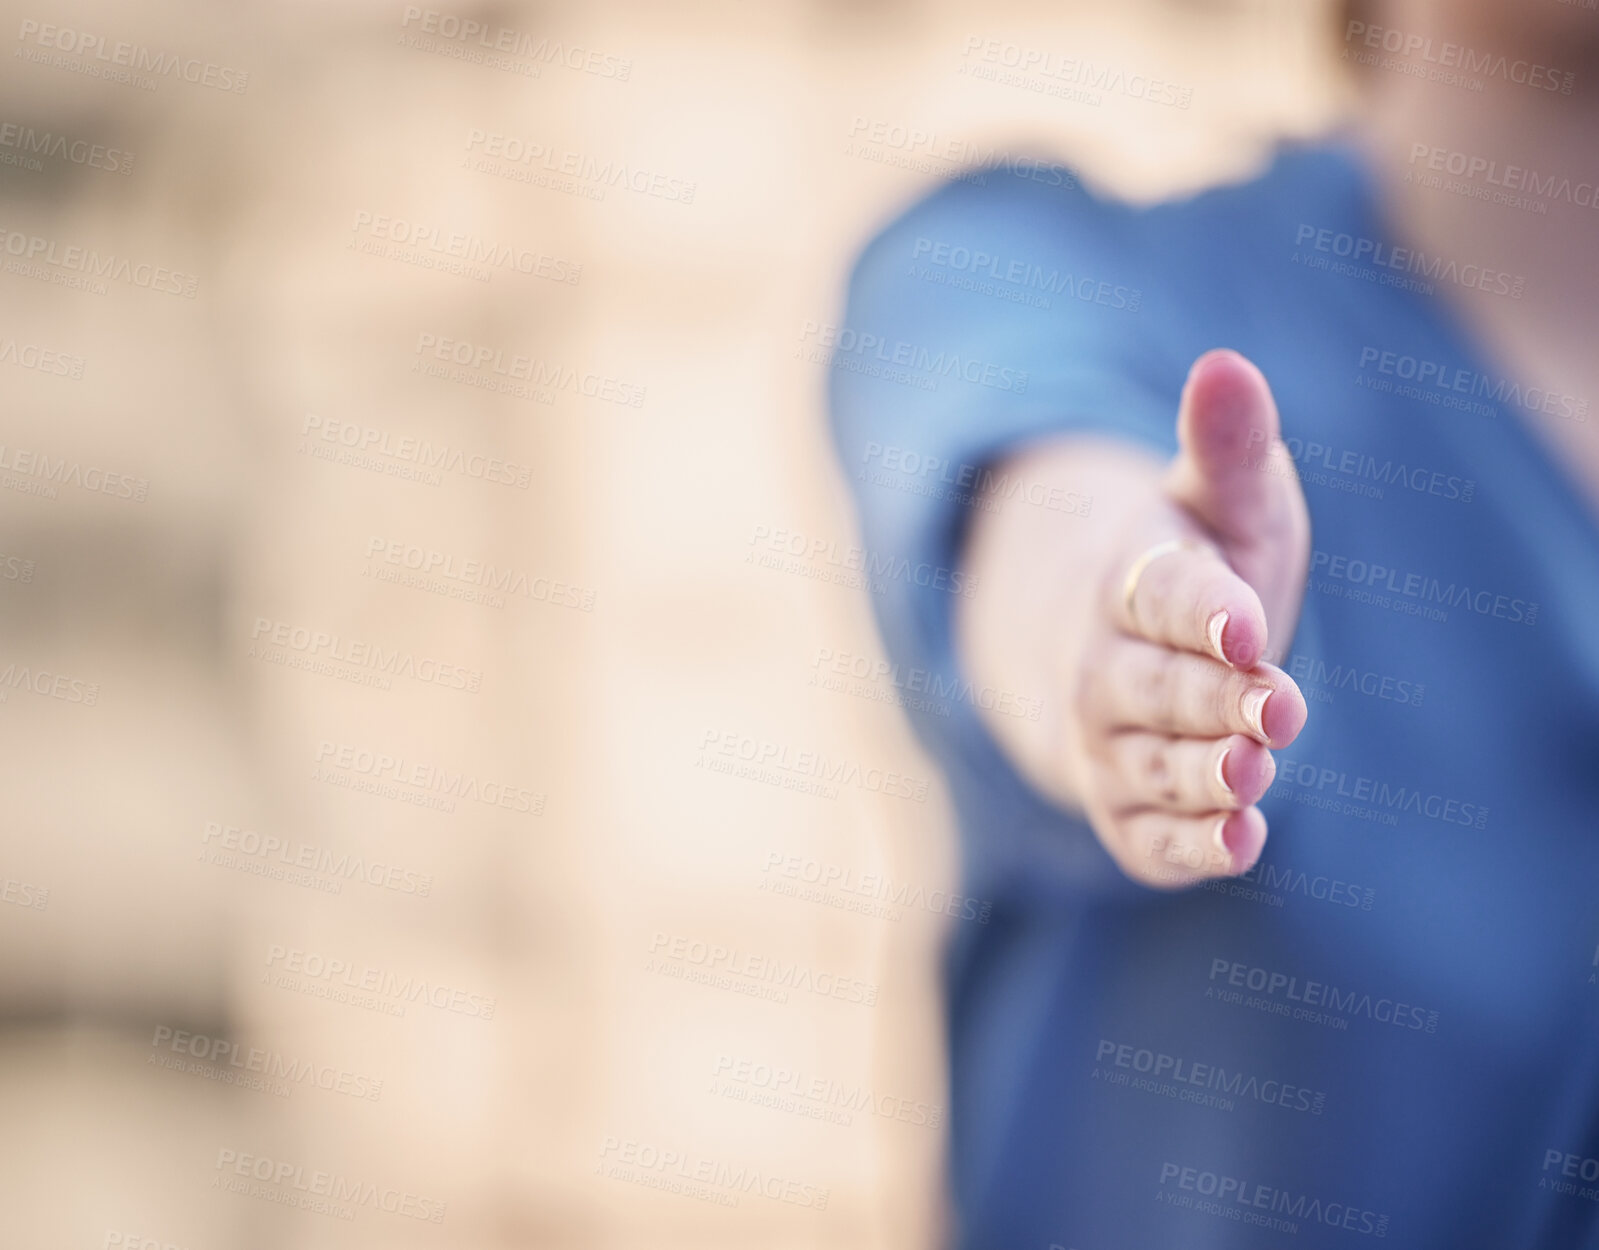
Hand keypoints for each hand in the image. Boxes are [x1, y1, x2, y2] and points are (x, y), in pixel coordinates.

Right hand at [1062, 349, 1311, 887]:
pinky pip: (1146, 835)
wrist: (1128, 660)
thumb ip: (1228, 449)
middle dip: (1213, 701)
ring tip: (1253, 779)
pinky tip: (1241, 844)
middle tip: (1276, 710)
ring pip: (1150, 765)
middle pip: (1154, 688)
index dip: (1204, 613)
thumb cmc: (1200, 570)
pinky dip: (1187, 845)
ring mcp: (1107, 746)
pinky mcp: (1125, 812)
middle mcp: (1105, 669)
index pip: (1164, 596)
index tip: (1249, 625)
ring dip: (1201, 776)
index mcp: (1133, 583)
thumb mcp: (1223, 504)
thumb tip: (1225, 363)